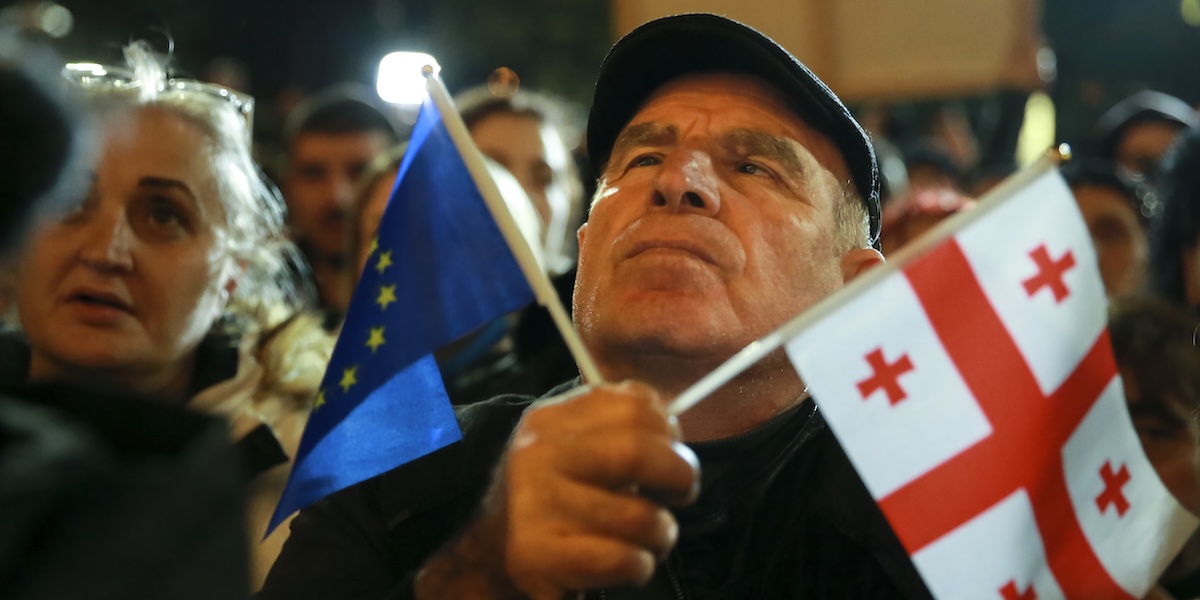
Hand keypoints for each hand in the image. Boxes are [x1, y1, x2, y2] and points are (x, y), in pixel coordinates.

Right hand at [414, 381, 699, 599]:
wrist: (487, 549)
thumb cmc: (556, 496)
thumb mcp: (574, 444)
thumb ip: (619, 427)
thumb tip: (675, 434)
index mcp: (553, 419)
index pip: (635, 404)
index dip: (670, 432)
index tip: (672, 454)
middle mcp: (539, 456)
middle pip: (636, 453)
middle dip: (679, 477)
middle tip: (681, 494)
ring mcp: (536, 505)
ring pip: (639, 517)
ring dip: (663, 533)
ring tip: (652, 537)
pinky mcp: (538, 556)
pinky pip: (622, 559)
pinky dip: (641, 566)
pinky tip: (630, 562)